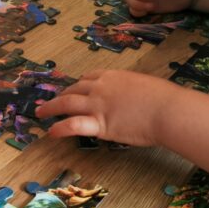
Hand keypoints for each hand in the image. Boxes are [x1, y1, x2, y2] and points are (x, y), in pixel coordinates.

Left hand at [35, 69, 175, 146]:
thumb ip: (133, 89)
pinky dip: (60, 127)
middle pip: (75, 88)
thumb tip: (136, 96)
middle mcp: (101, 87)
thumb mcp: (146, 85)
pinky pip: (73, 124)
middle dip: (62, 95)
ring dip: (51, 107)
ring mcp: (98, 105)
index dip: (79, 84)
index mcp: (113, 76)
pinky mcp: (100, 124)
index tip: (74, 89)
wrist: (167, 110)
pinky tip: (51, 131)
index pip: (89, 77)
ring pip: (67, 103)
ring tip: (40, 112)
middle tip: (53, 101)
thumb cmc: (164, 98)